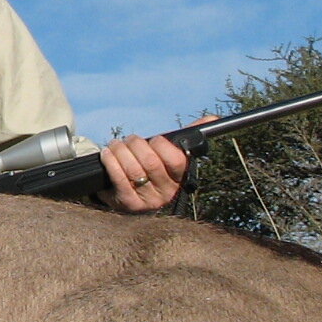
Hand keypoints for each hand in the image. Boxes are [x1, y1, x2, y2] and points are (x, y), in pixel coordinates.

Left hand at [96, 117, 215, 213]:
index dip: (162, 145)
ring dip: (121, 151)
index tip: (154, 140)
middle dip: (137, 145)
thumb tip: (212, 118)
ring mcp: (148, 200)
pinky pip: (119, 179)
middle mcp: (167, 192)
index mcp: (180, 178)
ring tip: (116, 146)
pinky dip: (111, 161)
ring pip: (133, 169)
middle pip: (151, 162)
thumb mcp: (167, 154)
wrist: (124, 192)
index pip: (176, 160)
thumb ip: (186, 137)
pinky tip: (108, 154)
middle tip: (130, 140)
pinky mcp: (129, 204)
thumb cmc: (148, 168)